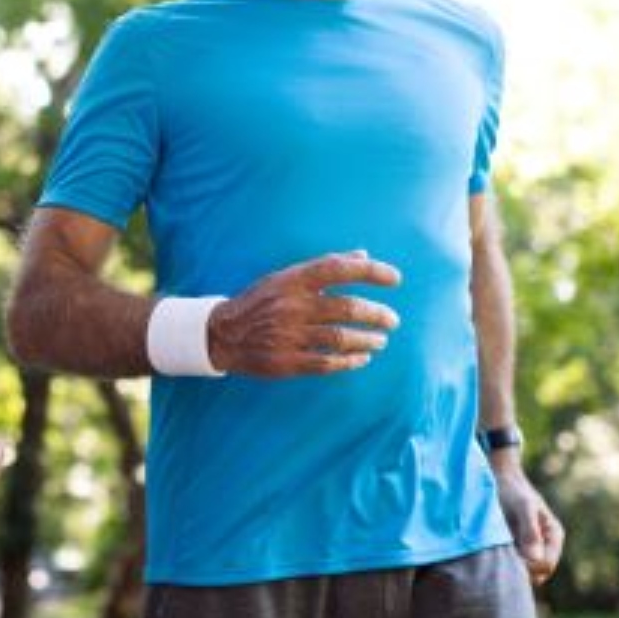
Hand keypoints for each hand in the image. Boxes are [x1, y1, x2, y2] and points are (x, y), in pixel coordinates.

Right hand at [206, 250, 401, 376]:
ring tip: (381, 340)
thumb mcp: (287, 277)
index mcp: (293, 281)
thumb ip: (325, 265)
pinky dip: (349, 361)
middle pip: (346, 308)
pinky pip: (326, 363)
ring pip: (340, 338)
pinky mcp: (286, 362)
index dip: (371, 272)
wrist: (222, 334)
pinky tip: (362, 359)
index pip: (339, 269)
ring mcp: (288, 335)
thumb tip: (363, 254)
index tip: (396, 279)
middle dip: (377, 314)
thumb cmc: (261, 301)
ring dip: (367, 340)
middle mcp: (292, 306)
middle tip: (392, 320)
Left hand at [490, 453, 564, 586]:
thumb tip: (535, 559)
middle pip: (536, 575)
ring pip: (523, 574)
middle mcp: (545, 546)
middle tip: (498, 558)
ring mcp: (530, 549)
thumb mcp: (522, 506)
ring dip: (509, 569)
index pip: (546, 565)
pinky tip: (489, 554)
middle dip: (520, 572)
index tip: (508, 558)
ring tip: (492, 554)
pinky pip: (511, 567)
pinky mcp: (514, 549)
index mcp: (553, 536)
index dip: (528, 567)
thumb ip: (530, 531)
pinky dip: (502, 565)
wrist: (497, 477)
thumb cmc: (512, 489)